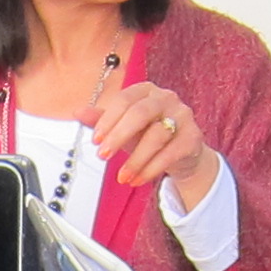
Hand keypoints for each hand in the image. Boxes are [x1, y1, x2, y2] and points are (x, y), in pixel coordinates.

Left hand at [96, 82, 217, 199]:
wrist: (180, 153)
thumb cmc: (148, 134)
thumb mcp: (122, 127)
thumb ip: (101, 119)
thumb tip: (77, 112)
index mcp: (146, 91)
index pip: (124, 99)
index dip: (107, 120)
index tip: (95, 140)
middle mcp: (166, 98)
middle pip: (140, 113)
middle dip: (118, 136)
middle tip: (103, 156)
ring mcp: (183, 115)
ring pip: (157, 136)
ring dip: (135, 160)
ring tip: (122, 177)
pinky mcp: (193, 137)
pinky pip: (170, 153)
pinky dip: (151, 169)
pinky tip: (137, 180)